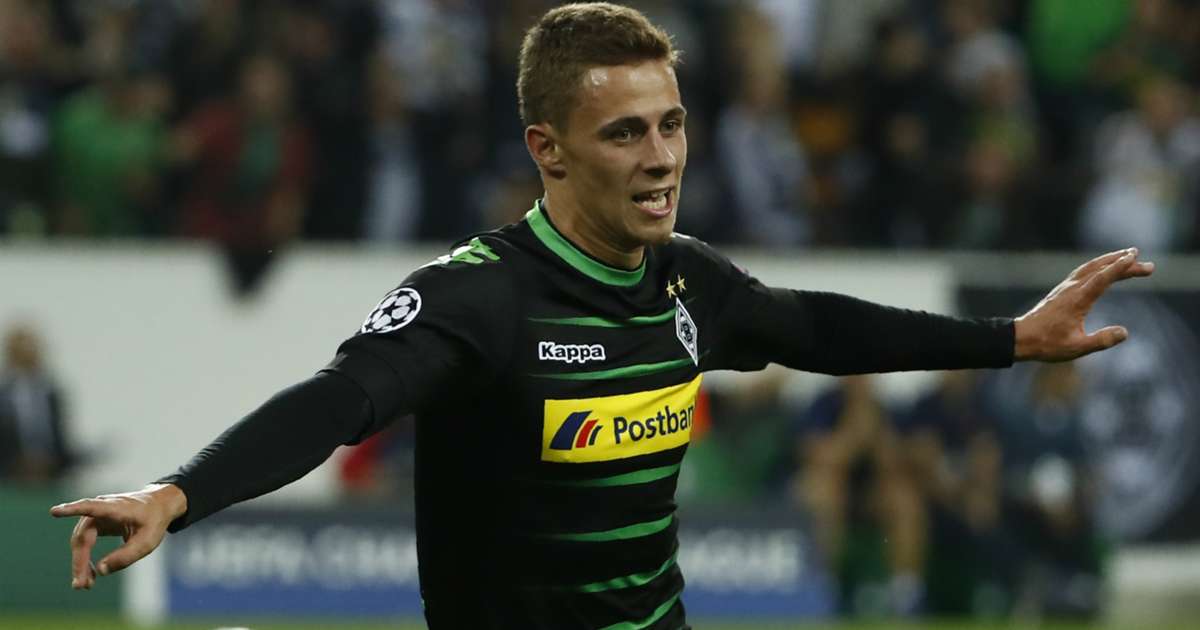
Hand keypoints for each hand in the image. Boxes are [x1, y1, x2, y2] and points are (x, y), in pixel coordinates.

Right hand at [49, 483, 186, 589]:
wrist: (158, 507)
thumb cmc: (153, 522)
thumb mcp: (148, 542)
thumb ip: (125, 556)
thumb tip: (100, 571)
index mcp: (116, 508)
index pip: (91, 507)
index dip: (73, 510)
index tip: (55, 511)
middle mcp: (101, 508)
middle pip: (83, 537)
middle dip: (80, 562)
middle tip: (80, 585)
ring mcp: (96, 516)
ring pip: (81, 542)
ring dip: (80, 563)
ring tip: (85, 585)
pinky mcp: (96, 524)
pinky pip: (85, 543)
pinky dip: (85, 559)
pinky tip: (89, 575)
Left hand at [1014, 248, 1154, 361]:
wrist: (1020, 338)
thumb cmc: (1047, 344)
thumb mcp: (1077, 348)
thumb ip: (1101, 340)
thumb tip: (1124, 332)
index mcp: (1077, 300)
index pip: (1102, 278)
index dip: (1120, 267)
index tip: (1135, 257)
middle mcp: (1071, 289)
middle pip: (1101, 269)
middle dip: (1124, 264)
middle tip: (1148, 265)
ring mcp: (1065, 288)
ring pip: (1090, 267)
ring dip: (1110, 260)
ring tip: (1129, 255)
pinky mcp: (1061, 291)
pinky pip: (1083, 272)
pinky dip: (1097, 266)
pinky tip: (1103, 267)